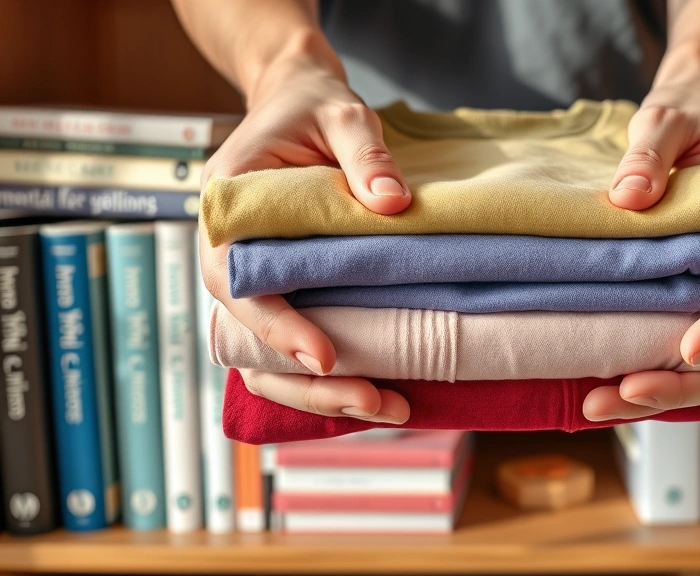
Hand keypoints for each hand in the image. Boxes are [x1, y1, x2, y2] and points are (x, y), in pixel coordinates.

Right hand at [199, 36, 410, 423]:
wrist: (301, 105)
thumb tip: (393, 203)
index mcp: (227, 209)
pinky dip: (328, 378)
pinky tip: (377, 392)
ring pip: (263, 359)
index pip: (232, 280)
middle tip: (376, 401)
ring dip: (319, 395)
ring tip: (389, 408)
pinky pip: (291, 349)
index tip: (325, 356)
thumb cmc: (315, 107)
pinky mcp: (282, 294)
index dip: (273, 326)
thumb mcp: (344, 113)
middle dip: (306, 383)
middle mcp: (229, 254)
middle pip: (244, 340)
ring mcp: (254, 281)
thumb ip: (364, 152)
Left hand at [583, 57, 699, 420]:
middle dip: (695, 377)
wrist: (697, 112)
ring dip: (671, 391)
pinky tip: (609, 390)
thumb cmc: (689, 111)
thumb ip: (650, 149)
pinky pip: (696, 349)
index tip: (690, 348)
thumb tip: (629, 197)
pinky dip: (659, 375)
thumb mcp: (667, 116)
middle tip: (628, 391)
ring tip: (602, 404)